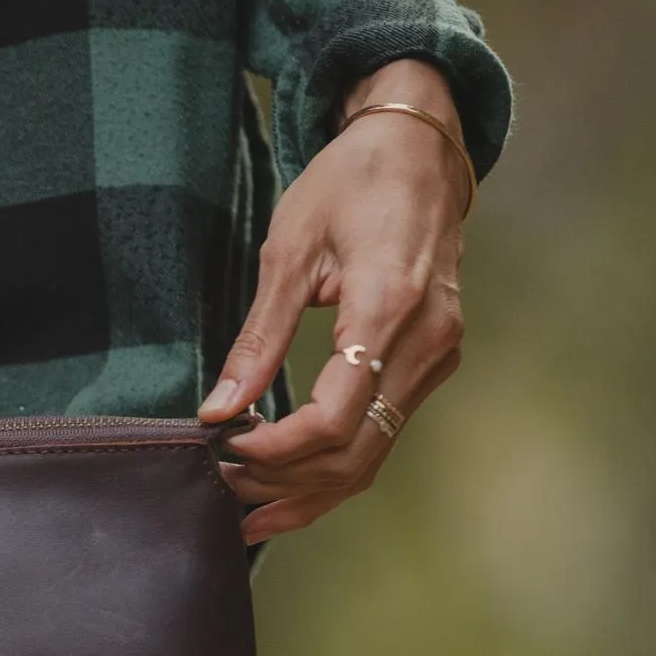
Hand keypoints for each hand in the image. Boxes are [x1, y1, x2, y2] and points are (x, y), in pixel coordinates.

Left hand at [198, 60, 470, 544]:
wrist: (421, 150)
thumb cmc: (351, 182)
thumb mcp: (289, 248)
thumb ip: (258, 335)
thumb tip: (217, 409)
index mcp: (389, 305)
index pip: (336, 417)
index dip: (276, 450)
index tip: (223, 448)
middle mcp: (427, 341)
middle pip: (356, 451)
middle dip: (284, 481)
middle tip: (220, 486)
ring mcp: (438, 356)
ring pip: (374, 454)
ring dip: (308, 489)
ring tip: (244, 506)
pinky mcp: (433, 362)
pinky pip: (384, 434)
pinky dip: (335, 467)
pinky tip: (289, 487)